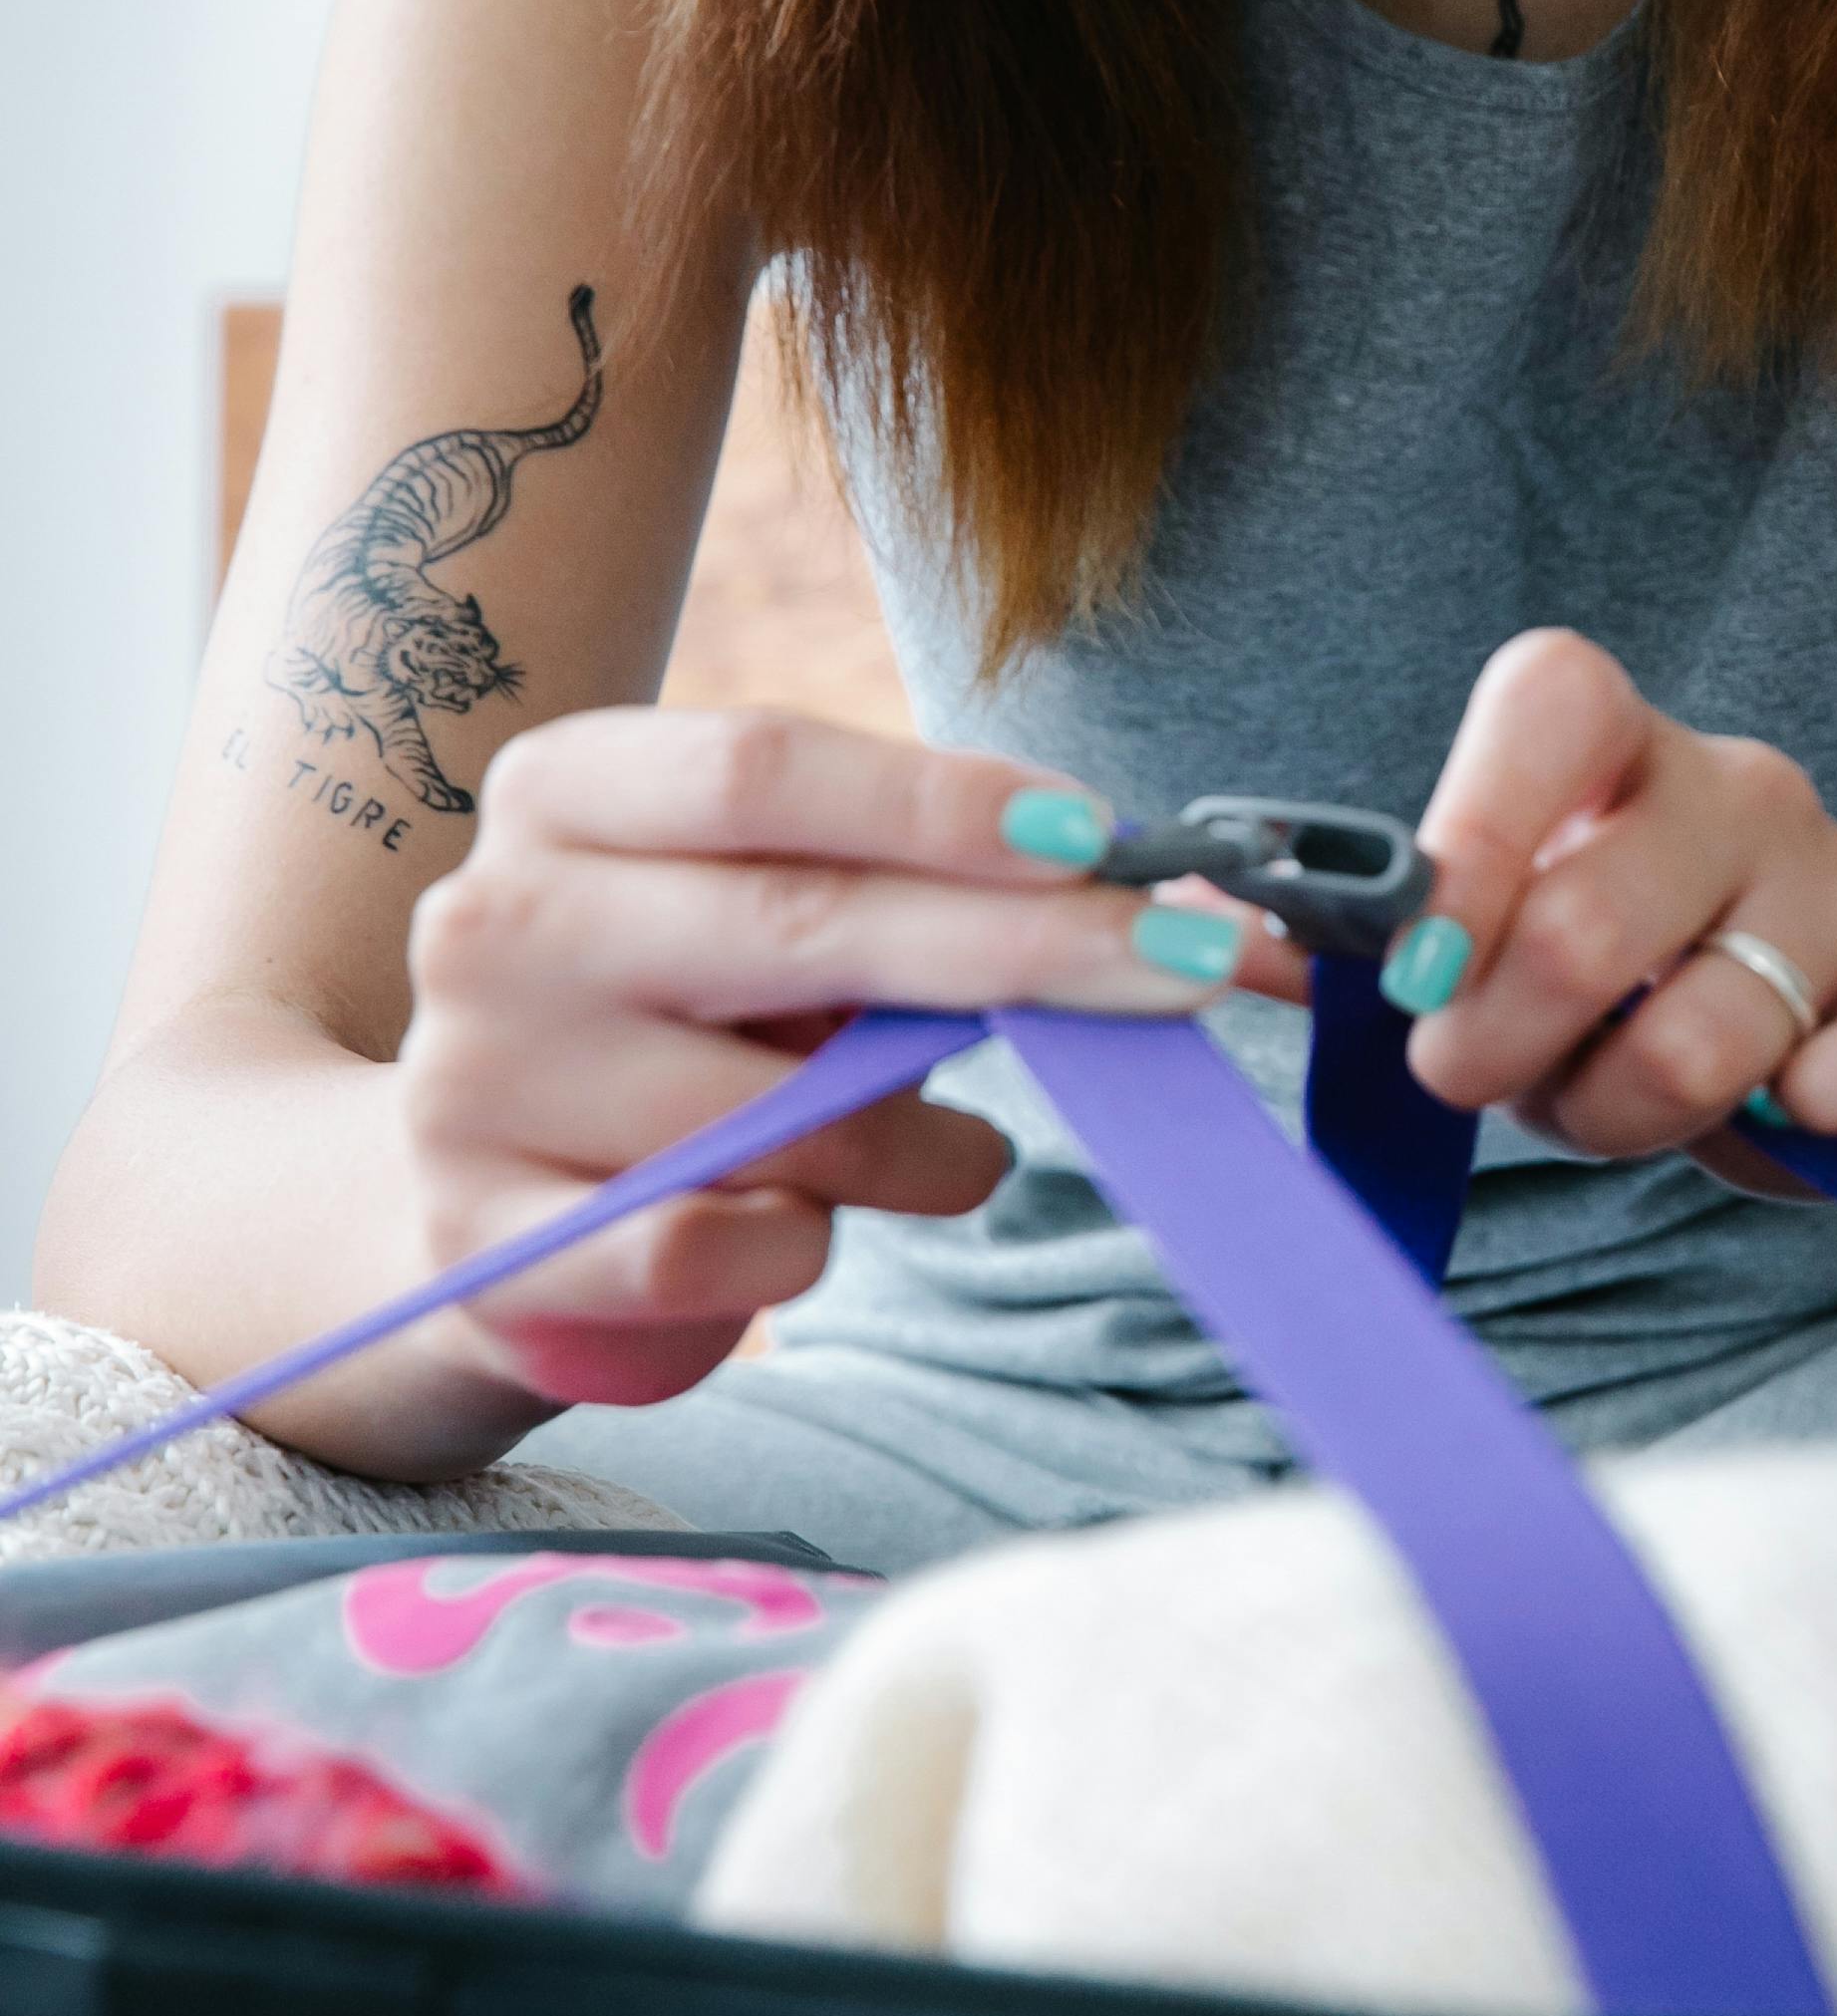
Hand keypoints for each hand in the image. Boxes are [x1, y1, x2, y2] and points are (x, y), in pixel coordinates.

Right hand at [388, 708, 1297, 1419]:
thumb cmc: (679, 1015)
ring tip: (955, 1152)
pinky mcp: (473, 1240)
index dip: (943, 802)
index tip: (1103, 835)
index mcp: (564, 789)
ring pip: (774, 1120)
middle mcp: (496, 917)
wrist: (476, 1179)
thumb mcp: (761, 916)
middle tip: (1187, 965)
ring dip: (918, 1144)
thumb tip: (1180, 906)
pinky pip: (703, 1248)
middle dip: (1023, 947)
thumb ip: (915, 894)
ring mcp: (468, 1082)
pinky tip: (812, 1225)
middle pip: (798, 923)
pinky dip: (801, 1245)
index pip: (766, 767)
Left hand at [1396, 633, 1836, 1169]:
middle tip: (1477, 1081)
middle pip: (1591, 924)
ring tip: (1611, 1105)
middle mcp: (1741, 788)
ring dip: (1620, 1117)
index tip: (1415, 963)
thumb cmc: (1632, 975)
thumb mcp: (1496, 942)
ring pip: (1701, 1042)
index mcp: (1619, 746)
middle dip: (1501, 1048)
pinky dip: (1788, 1131)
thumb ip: (1349, 938)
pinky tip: (1777, 1114)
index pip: (1553, 700)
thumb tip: (1189, 921)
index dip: (1472, 828)